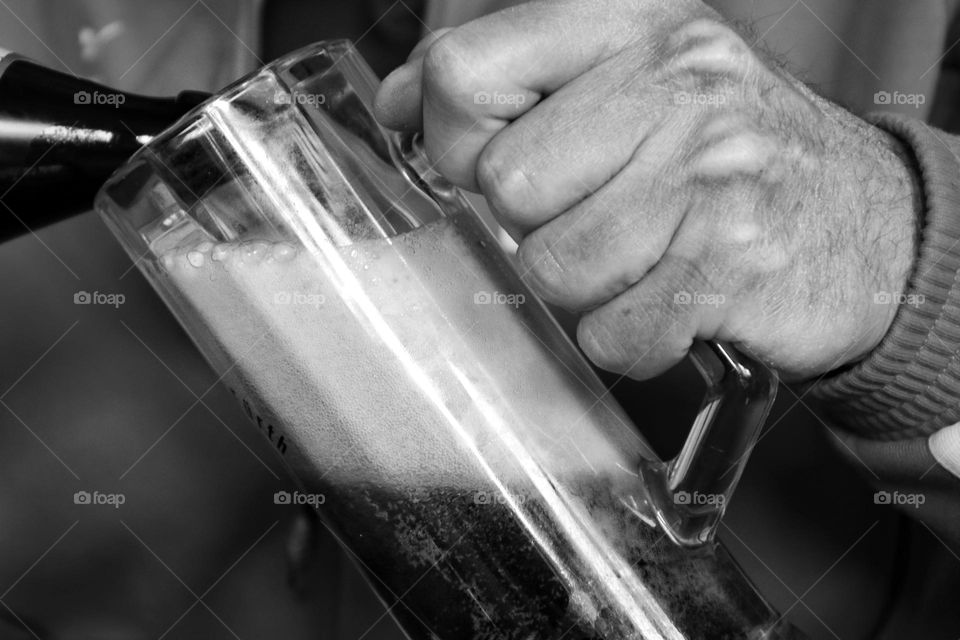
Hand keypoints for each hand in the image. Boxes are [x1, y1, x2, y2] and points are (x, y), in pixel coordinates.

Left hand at [374, 0, 919, 381]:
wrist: (874, 229)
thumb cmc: (738, 156)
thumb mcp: (638, 77)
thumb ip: (516, 78)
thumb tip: (402, 100)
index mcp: (640, 25)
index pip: (468, 72)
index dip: (454, 133)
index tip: (485, 156)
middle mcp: (679, 88)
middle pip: (505, 185)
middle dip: (540, 219)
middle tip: (608, 209)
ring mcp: (709, 178)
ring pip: (550, 269)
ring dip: (590, 283)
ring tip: (653, 253)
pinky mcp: (728, 268)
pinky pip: (608, 335)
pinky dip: (631, 335)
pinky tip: (675, 297)